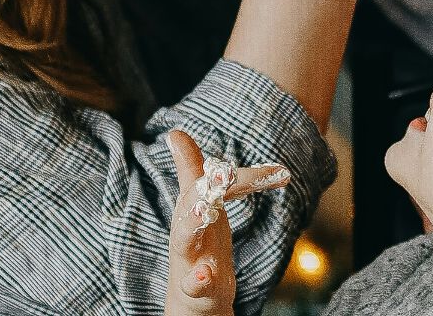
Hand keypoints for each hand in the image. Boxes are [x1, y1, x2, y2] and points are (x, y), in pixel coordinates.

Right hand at [163, 130, 290, 315]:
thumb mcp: (198, 208)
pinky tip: (205, 276)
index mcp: (190, 211)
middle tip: (223, 170)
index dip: (234, 173)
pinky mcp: (196, 289)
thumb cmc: (199, 247)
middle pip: (190, 205)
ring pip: (185, 240)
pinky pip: (194, 285)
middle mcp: (186, 232)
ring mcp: (190, 260)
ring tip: (204, 209)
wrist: (192, 299)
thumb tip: (175, 133)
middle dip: (204, 187)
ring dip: (193, 223)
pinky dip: (198, 280)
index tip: (257, 164)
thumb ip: (190, 172)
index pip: (206, 184)